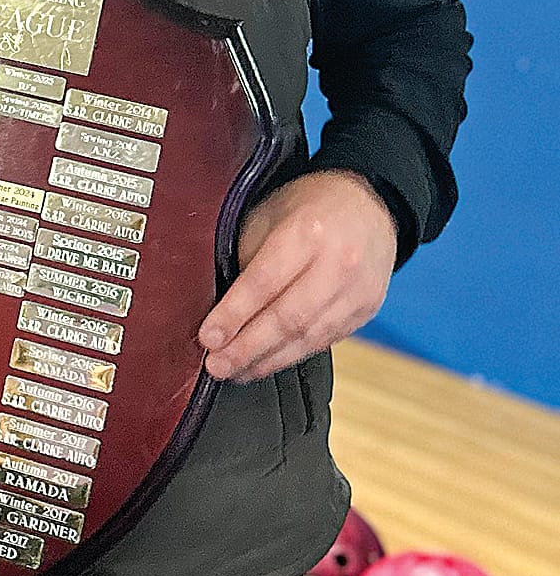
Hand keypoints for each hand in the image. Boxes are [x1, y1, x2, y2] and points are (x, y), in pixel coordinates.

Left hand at [199, 169, 396, 383]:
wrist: (368, 204)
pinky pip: (325, 341)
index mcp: (308, 233)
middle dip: (247, 348)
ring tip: (237, 371)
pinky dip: (292, 355)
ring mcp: (358, 291)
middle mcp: (338, 264)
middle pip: (288, 318)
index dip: (233, 315)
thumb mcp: (268, 218)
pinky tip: (267, 362)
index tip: (208, 338)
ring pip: (308, 338)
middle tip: (217, 365)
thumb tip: (219, 311)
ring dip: (268, 360)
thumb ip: (246, 262)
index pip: (264, 283)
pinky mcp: (367, 310)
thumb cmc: (309, 208)